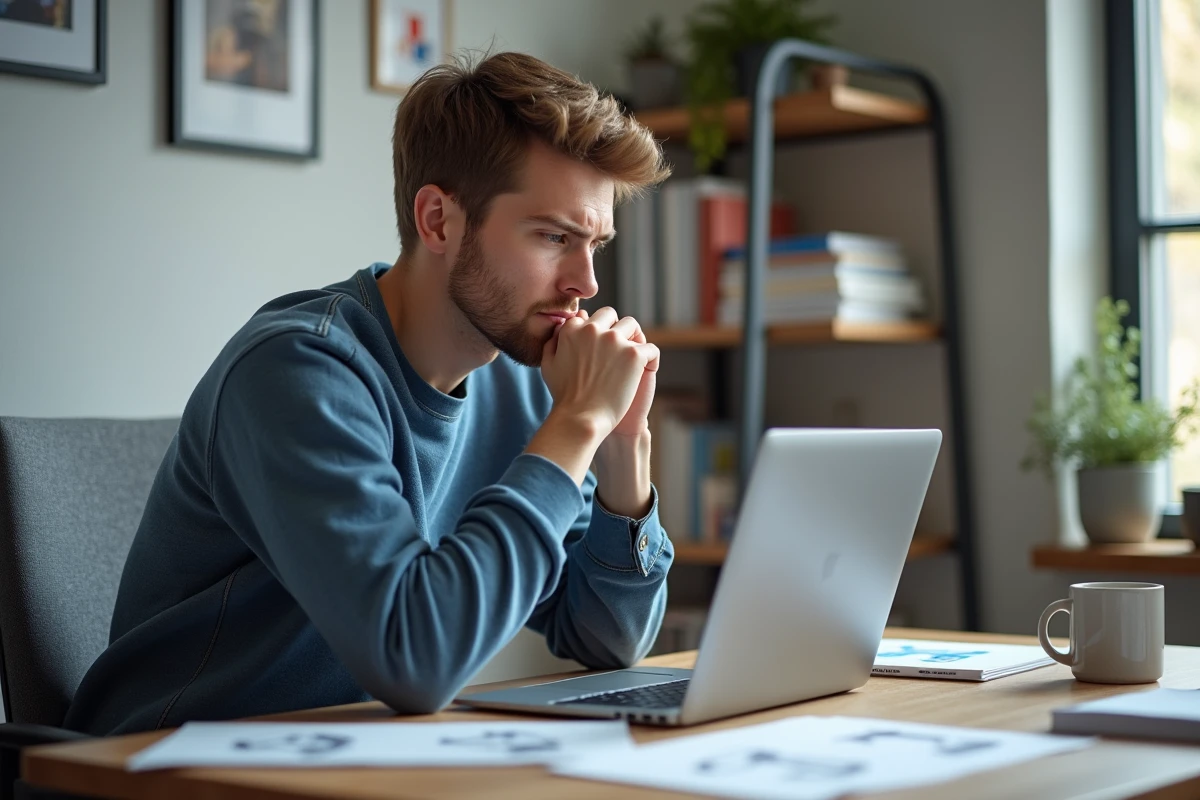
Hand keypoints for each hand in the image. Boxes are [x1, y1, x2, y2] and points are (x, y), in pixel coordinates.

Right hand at [540, 307, 659, 439]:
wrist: (581, 419)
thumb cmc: (564, 396)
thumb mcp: (549, 365)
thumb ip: (554, 341)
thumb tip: (564, 325)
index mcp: (572, 329)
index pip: (591, 317)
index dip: (597, 330)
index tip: (600, 348)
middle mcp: (593, 329)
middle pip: (611, 315)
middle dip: (615, 328)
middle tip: (618, 350)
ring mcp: (614, 340)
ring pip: (632, 325)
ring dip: (633, 339)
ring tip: (631, 360)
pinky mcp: (633, 355)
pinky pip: (650, 348)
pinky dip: (651, 359)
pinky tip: (646, 371)